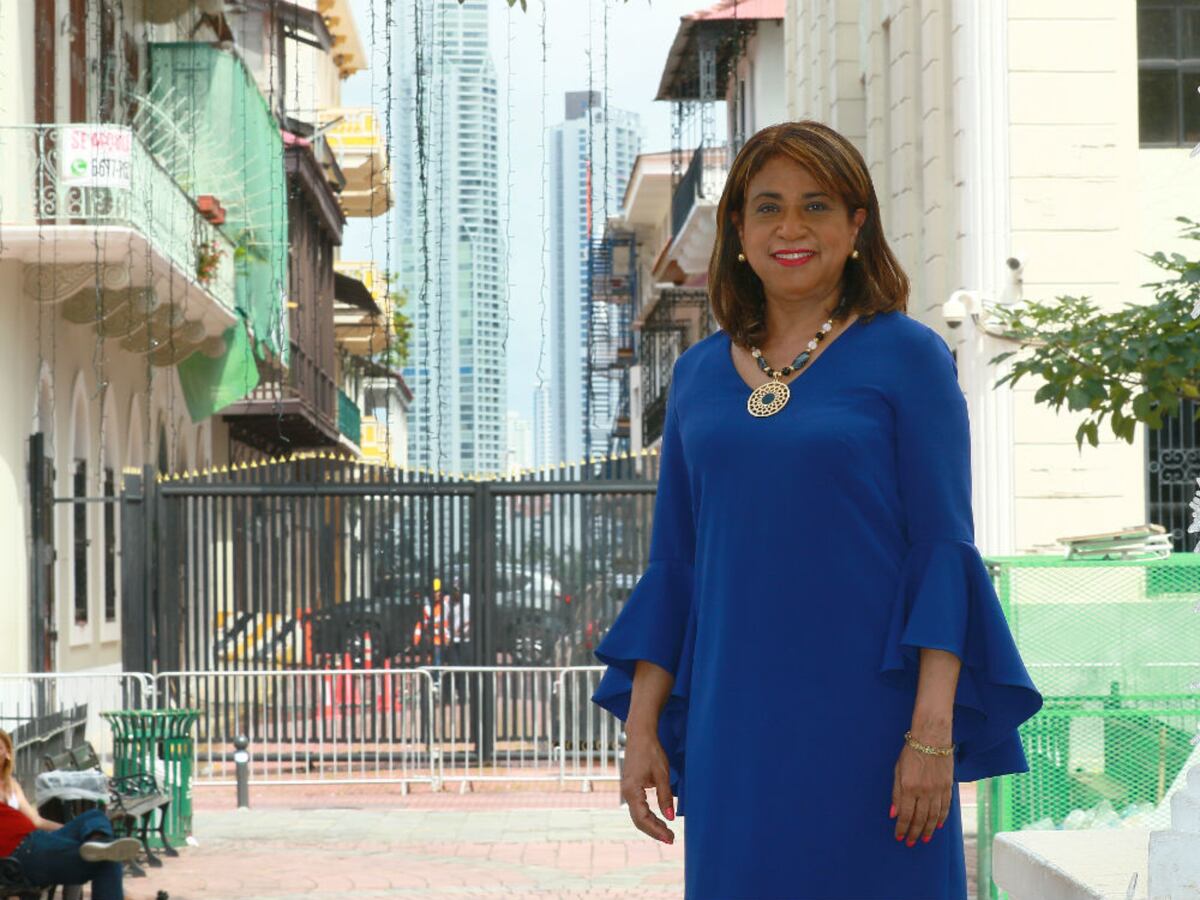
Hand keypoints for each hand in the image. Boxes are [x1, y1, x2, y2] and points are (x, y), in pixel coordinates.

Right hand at [620, 727, 675, 844]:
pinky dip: (648, 816)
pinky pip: (638, 807)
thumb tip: (670, 817)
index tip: (669, 838)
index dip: (656, 830)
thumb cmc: (651, 751)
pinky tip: (659, 819)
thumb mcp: (662, 774)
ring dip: (652, 825)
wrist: (640, 735)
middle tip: (671, 839)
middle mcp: (626, 792)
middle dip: (654, 831)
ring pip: (638, 815)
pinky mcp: (631, 787)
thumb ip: (665, 797)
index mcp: (632, 790)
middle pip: (638, 820)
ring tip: (667, 832)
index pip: (643, 818)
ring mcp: (628, 790)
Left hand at [890, 741, 952, 846]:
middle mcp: (924, 792)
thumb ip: (896, 793)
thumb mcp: (897, 770)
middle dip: (913, 833)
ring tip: (923, 839)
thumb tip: (893, 813)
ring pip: (933, 817)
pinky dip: (941, 819)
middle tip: (910, 843)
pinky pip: (945, 808)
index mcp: (909, 787)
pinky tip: (937, 826)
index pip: (905, 814)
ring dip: (927, 830)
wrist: (932, 738)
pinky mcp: (948, 787)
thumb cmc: (911, 752)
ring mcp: (937, 790)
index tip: (899, 837)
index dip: (902, 828)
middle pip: (919, 819)